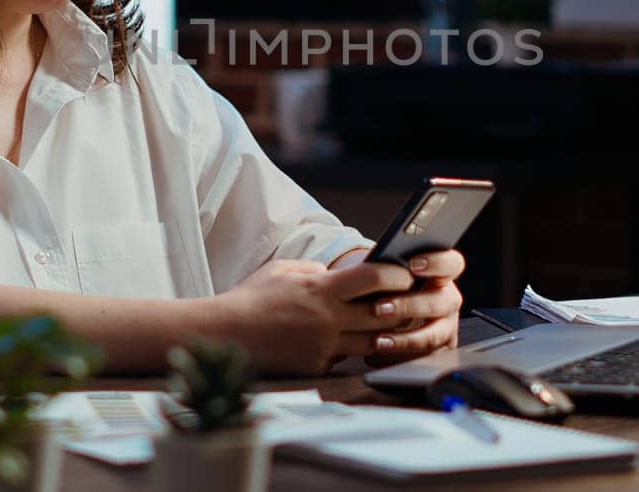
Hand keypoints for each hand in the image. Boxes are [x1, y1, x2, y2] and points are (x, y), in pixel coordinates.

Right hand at [209, 257, 420, 374]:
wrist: (225, 334)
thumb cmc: (252, 298)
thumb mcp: (284, 270)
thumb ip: (316, 271)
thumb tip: (338, 275)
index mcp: (323, 290)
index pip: (373, 278)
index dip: (396, 274)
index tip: (407, 273)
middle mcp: (329, 319)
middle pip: (383, 314)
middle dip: (402, 307)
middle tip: (413, 300)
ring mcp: (324, 347)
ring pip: (372, 343)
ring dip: (384, 334)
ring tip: (392, 324)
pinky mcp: (317, 367)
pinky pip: (345, 359)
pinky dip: (350, 351)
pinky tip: (352, 343)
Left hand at [360, 249, 464, 366]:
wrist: (385, 313)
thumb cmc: (389, 289)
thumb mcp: (393, 276)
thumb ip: (394, 271)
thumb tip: (376, 266)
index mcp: (442, 275)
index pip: (451, 264)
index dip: (436, 263)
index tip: (412, 265)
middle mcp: (448, 301)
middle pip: (439, 302)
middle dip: (408, 306)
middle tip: (380, 307)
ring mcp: (447, 327)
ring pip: (433, 336)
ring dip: (405, 339)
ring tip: (378, 340)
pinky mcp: (439, 352)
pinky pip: (425, 359)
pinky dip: (402, 359)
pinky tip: (381, 356)